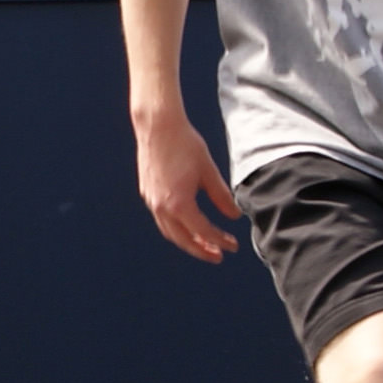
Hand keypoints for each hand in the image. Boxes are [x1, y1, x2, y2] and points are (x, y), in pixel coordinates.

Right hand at [135, 111, 240, 263]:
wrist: (158, 126)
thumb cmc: (185, 144)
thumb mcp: (209, 171)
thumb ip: (222, 197)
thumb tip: (234, 216)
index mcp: (179, 204)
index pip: (203, 231)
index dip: (220, 241)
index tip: (233, 246)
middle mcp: (161, 207)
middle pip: (183, 239)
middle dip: (202, 250)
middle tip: (218, 256)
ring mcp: (152, 201)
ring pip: (170, 232)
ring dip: (188, 241)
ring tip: (205, 245)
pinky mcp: (148, 193)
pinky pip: (162, 219)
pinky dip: (177, 228)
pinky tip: (188, 225)